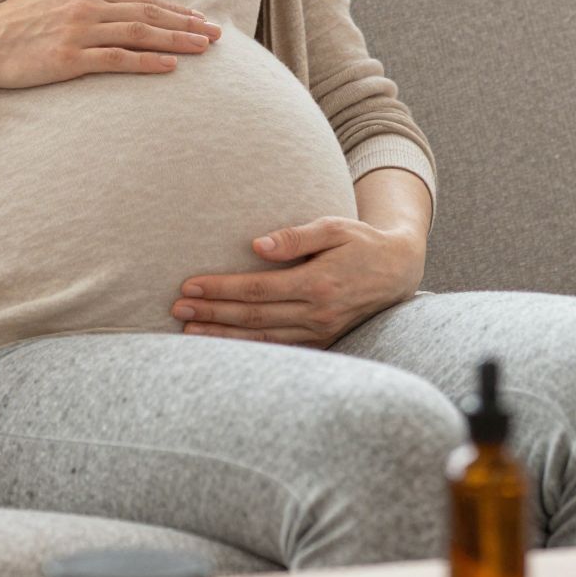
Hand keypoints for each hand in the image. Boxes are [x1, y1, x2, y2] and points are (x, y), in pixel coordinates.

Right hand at [0, 0, 220, 90]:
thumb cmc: (9, 20)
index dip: (172, 8)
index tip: (197, 17)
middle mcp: (86, 6)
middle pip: (148, 14)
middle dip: (186, 23)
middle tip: (215, 34)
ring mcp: (79, 32)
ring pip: (139, 35)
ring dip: (176, 41)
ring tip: (203, 49)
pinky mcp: (69, 59)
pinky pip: (117, 60)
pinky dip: (147, 62)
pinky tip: (169, 67)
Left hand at [172, 216, 425, 347]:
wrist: (398, 271)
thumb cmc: (361, 242)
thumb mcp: (334, 226)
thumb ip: (297, 236)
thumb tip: (257, 245)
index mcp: (318, 282)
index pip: (257, 288)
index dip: (221, 288)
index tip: (189, 285)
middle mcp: (318, 312)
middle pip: (253, 316)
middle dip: (212, 312)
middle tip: (177, 309)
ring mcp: (321, 332)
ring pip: (262, 339)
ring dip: (223, 335)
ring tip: (189, 330)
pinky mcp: (323, 342)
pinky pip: (279, 349)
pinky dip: (249, 349)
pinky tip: (224, 344)